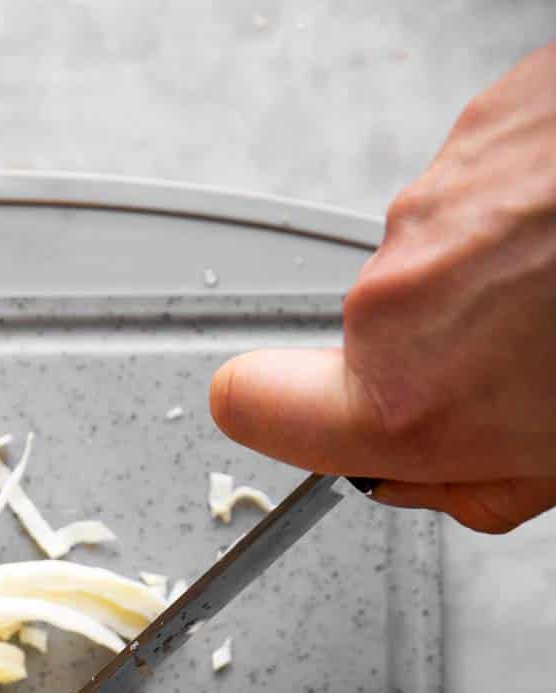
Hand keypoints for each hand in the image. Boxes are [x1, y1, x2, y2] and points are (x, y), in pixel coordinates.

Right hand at [210, 43, 555, 532]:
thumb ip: (465, 483)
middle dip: (441, 351)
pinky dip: (525, 207)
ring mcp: (439, 200)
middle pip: (370, 338)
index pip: (249, 405)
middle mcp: (400, 295)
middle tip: (531, 359)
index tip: (291, 412)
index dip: (271, 411)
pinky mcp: (485, 124)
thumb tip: (422, 474)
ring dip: (494, 274)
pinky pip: (479, 187)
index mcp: (406, 400)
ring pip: (434, 259)